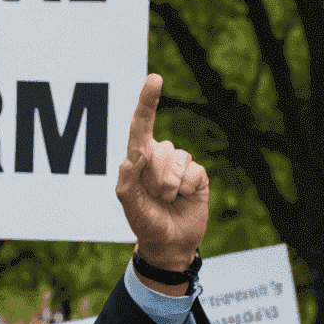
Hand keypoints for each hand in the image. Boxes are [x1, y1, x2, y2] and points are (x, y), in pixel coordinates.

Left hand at [115, 74, 209, 271]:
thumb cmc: (145, 223)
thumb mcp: (130, 205)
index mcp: (138, 158)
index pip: (141, 126)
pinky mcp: (197, 173)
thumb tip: (135, 153)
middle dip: (155, 178)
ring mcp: (179, 164)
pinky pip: (192, 172)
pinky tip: (183, 199)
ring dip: (169, 187)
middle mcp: (159, 156)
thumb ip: (127, 180)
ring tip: (167, 200)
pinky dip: (185, 189)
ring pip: (176, 161)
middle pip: (160, 150)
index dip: (148, 101)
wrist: (170, 244)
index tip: (155, 79)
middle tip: (153, 198)